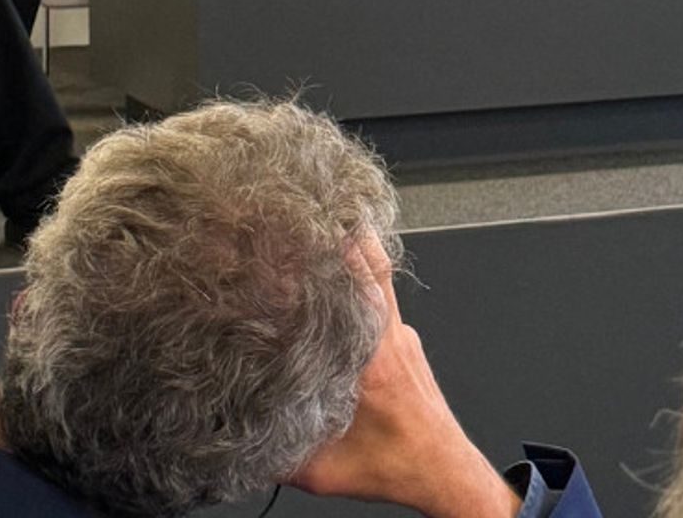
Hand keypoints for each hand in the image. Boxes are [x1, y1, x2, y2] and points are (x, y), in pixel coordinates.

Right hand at [287, 236, 518, 517]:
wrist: (445, 472)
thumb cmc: (397, 466)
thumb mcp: (326, 470)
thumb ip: (278, 453)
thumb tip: (237, 440)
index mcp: (371, 361)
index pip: (350, 289)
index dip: (324, 256)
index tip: (294, 237)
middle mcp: (391, 337)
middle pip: (372, 262)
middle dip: (343, 231)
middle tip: (312, 210)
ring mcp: (404, 335)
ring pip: (382, 274)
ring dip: (356, 249)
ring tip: (326, 227)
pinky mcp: (409, 342)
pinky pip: (386, 299)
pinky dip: (365, 282)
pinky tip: (342, 286)